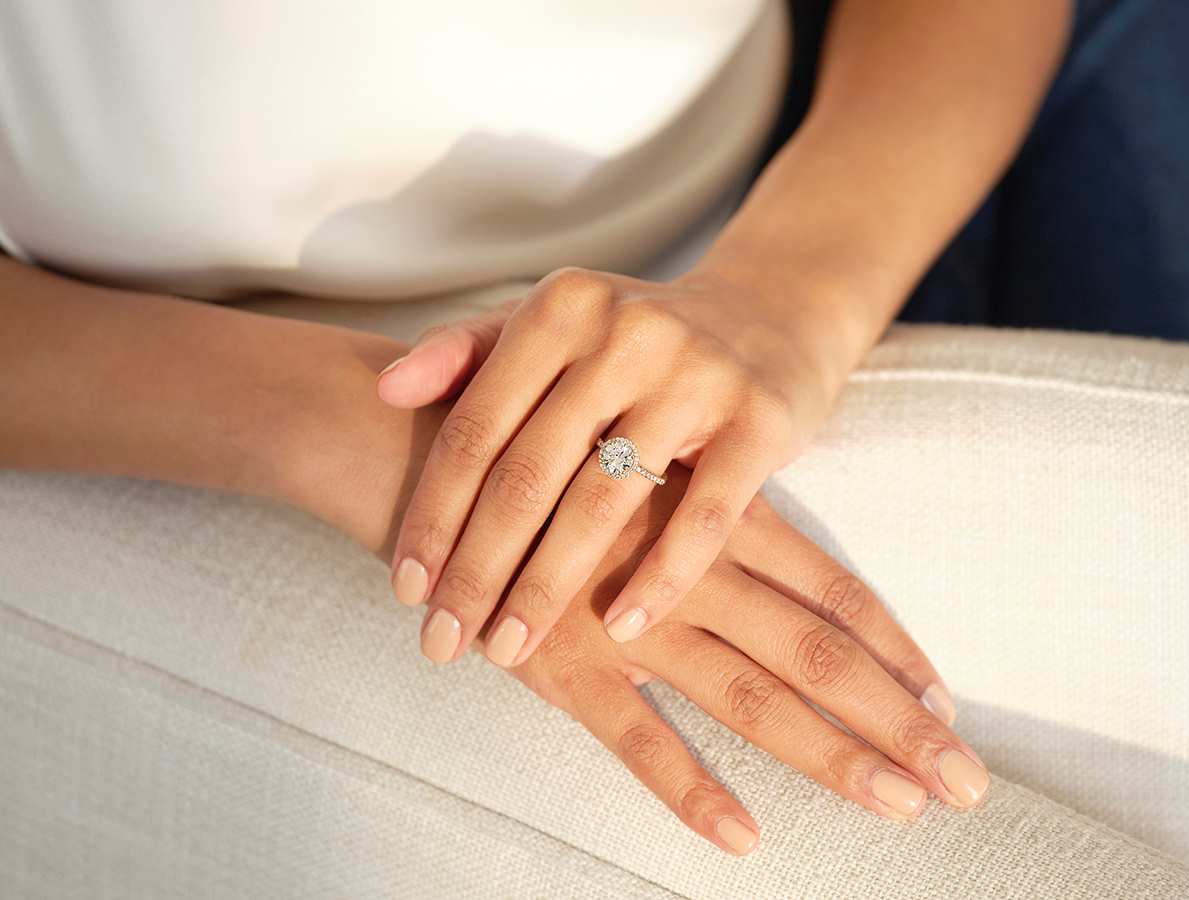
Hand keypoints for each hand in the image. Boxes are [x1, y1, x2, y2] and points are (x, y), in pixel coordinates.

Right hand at [278, 326, 983, 856]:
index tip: (950, 700)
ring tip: (904, 806)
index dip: (895, 646)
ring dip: (833, 755)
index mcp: (713, 517)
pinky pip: (636, 738)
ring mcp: (630, 623)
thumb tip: (755, 540)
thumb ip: (690, 499)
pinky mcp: (561, 665)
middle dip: (897, 720)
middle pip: (819, 654)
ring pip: (753, 699)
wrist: (417, 447)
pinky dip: (688, 790)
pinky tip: (743, 836)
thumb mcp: (629, 454)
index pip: (831, 589)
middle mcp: (690, 573)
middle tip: (970, 781)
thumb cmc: (532, 442)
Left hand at [375, 265, 849, 667]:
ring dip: (548, 587)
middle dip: (477, 569)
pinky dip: (661, 579)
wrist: (774, 313)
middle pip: (527, 472)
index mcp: (561, 309)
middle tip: (442, 642)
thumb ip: (469, 350)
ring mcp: (697, 375)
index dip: (433, 514)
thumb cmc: (640, 337)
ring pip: (603, 500)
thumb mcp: (556, 323)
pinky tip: (621, 632)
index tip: (405, 590)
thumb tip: (384, 387)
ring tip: (509, 650)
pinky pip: (702, 517)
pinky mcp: (761, 420)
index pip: (476, 427)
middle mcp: (624, 334)